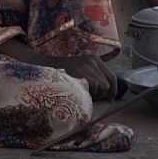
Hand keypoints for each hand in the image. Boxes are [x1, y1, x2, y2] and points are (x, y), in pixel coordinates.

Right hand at [0, 39, 117, 100]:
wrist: (43, 66)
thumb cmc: (62, 74)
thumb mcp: (79, 70)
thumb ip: (92, 77)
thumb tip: (106, 92)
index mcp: (94, 59)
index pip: (111, 76)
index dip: (114, 90)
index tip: (110, 99)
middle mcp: (92, 60)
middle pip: (107, 84)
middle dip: (101, 95)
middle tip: (90, 98)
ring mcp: (86, 65)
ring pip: (101, 87)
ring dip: (93, 95)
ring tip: (82, 94)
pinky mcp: (80, 71)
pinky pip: (93, 87)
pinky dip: (88, 93)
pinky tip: (78, 92)